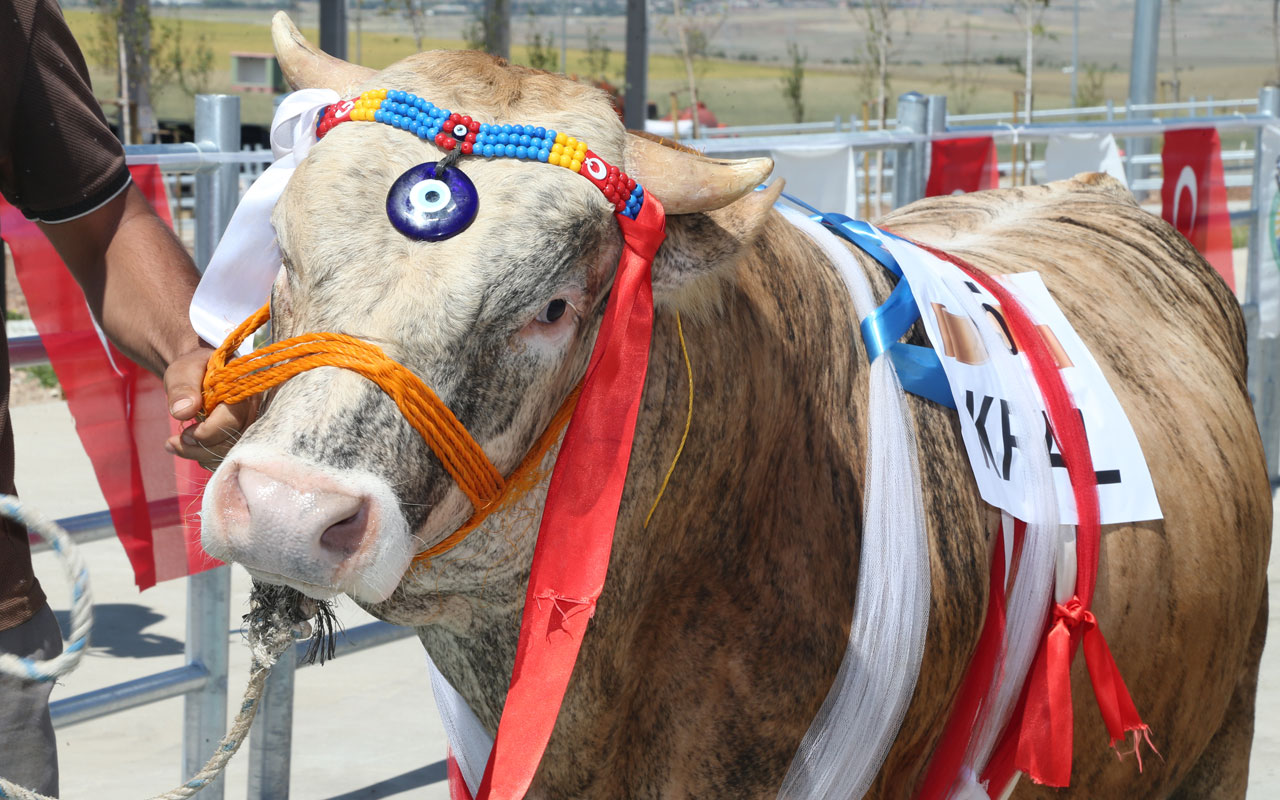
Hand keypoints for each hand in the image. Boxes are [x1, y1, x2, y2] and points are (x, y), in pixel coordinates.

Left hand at [163, 347, 258, 469]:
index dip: (207, 432)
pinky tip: (189, 448)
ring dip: (202, 455)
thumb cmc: (193, 370)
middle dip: (202, 448)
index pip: (232, 419)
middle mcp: (254, 407)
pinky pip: (230, 455)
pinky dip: (207, 457)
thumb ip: (182, 388)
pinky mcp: (245, 436)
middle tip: (173, 443)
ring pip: (233, 452)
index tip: (184, 434)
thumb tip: (182, 412)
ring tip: (175, 445)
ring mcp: (252, 423)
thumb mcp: (182, 372)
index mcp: (242, 386)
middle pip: (235, 440)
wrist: (201, 374)